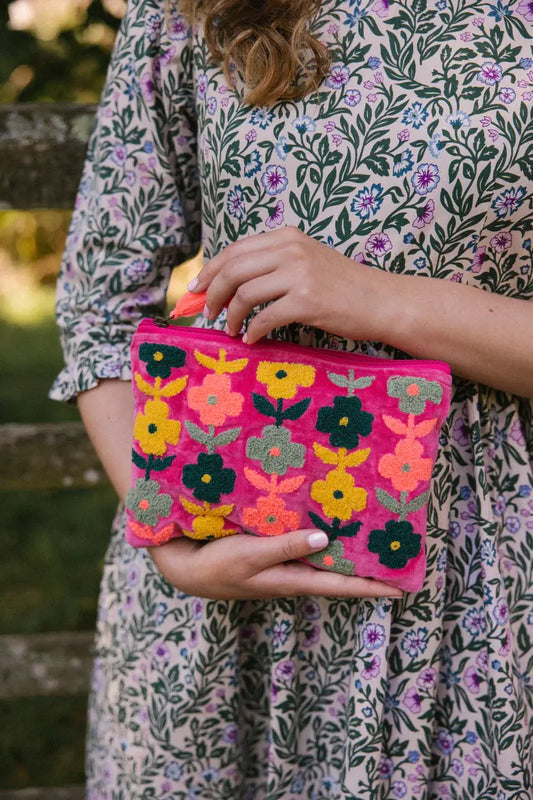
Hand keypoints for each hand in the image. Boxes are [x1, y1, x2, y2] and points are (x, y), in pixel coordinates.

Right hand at [148, 529, 402, 599]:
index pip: (340, 584)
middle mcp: (293, 573)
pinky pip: (306, 547)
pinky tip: (330, 527)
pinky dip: (323, 541)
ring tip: (372, 542)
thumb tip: (326, 539)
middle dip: (366, 569)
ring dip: (347, 554)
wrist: (186, 568)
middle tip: (396, 559)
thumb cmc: (217, 565)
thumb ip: (286, 547)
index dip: (371, 586)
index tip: (403, 588)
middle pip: (337, 573)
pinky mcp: (271, 552)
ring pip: (323, 559)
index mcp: (292, 579)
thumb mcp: (251, 556)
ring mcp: (282, 564)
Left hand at [190, 226, 395, 344]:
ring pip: (244, 293)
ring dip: (230, 316)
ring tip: (230, 329)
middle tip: (206, 313)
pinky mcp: (307, 300)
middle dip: (211, 294)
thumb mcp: (307, 261)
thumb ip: (272, 265)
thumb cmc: (343, 286)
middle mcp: (291, 249)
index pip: (235, 250)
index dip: (209, 271)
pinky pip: (265, 317)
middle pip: (233, 269)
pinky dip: (253, 330)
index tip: (194, 290)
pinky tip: (252, 339)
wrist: (381, 300)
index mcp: (287, 237)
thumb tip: (231, 285)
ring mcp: (299, 274)